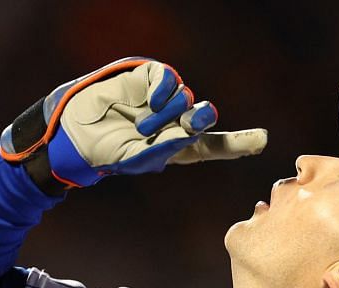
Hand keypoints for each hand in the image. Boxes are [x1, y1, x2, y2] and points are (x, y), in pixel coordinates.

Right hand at [0, 58, 266, 193]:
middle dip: (202, 119)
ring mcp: (162, 100)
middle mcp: (174, 122)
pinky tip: (150, 100)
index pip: (214, 145)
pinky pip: (167, 78)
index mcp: (178, 147)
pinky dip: (162, 88)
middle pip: (203, 116)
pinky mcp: (147, 79)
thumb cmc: (107, 152)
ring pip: (185, 97)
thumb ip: (167, 147)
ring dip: (168, 111)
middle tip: (194, 122)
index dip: (238, 142)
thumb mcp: (139, 158)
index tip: (262, 140)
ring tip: (144, 124)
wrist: (76, 132)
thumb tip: (192, 129)